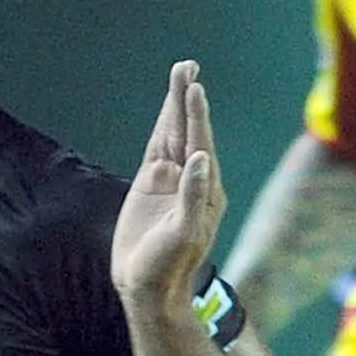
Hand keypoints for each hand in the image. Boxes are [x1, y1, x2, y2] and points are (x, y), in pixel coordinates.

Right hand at [113, 60, 227, 304]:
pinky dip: (161, 127)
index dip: (196, 115)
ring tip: (179, 75)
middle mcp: (191, 180)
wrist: (150, 289)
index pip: (200, 144)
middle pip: (188, 131)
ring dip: (174, 107)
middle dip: (187, 99)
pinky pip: (157, 148)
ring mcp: (171, 181)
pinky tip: (166, 110)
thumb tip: (199, 160)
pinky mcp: (151, 186)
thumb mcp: (184, 234)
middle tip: (186, 66)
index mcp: (206, 190)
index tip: (193, 88)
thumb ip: (192, 196)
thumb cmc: (171, 267)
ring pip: (172, 135)